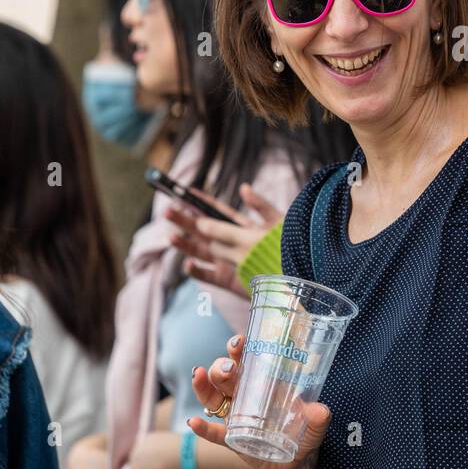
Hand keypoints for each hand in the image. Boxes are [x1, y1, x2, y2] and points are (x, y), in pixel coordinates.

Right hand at [166, 183, 284, 294]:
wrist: (300, 280)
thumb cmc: (290, 249)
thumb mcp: (277, 223)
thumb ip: (260, 206)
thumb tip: (243, 188)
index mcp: (242, 228)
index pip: (217, 211)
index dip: (201, 202)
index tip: (183, 192)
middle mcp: (231, 244)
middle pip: (203, 230)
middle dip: (185, 221)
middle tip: (168, 211)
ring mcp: (228, 262)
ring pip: (201, 251)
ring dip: (185, 244)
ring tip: (171, 236)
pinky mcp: (228, 280)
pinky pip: (208, 275)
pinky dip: (196, 270)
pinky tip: (188, 262)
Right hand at [188, 335, 331, 468]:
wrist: (295, 462)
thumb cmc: (303, 434)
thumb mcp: (314, 425)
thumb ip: (318, 418)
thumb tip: (320, 411)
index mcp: (263, 384)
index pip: (246, 361)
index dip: (239, 349)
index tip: (239, 341)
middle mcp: (244, 396)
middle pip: (225, 376)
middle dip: (222, 367)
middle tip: (229, 367)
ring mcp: (235, 417)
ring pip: (213, 398)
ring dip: (204, 387)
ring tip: (199, 375)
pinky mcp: (232, 440)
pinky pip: (214, 433)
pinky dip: (203, 428)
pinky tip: (193, 422)